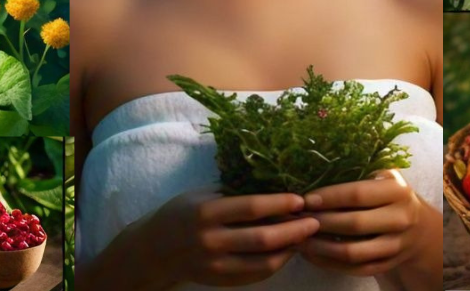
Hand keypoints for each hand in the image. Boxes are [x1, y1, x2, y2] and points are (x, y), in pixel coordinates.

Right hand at [146, 188, 319, 287]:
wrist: (154, 249)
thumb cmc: (182, 214)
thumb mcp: (202, 196)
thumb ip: (233, 196)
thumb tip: (276, 190)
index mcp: (206, 212)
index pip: (251, 207)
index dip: (280, 204)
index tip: (300, 200)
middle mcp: (211, 240)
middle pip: (262, 238)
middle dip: (294, 230)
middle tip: (314, 222)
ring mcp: (215, 265)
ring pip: (263, 263)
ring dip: (289, 250)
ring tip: (304, 238)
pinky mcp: (220, 280)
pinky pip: (255, 275)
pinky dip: (275, 264)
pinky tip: (285, 252)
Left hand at [298, 170, 434, 278]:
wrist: (419, 227)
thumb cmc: (389, 195)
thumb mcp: (382, 176)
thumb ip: (357, 171)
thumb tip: (312, 171)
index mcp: (398, 190)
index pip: (358, 194)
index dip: (329, 197)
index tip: (305, 199)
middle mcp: (402, 219)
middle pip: (354, 224)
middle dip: (321, 222)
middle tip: (295, 219)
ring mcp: (396, 245)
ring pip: (353, 252)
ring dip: (321, 247)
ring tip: (298, 239)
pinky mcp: (388, 264)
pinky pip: (355, 269)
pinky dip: (329, 264)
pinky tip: (311, 254)